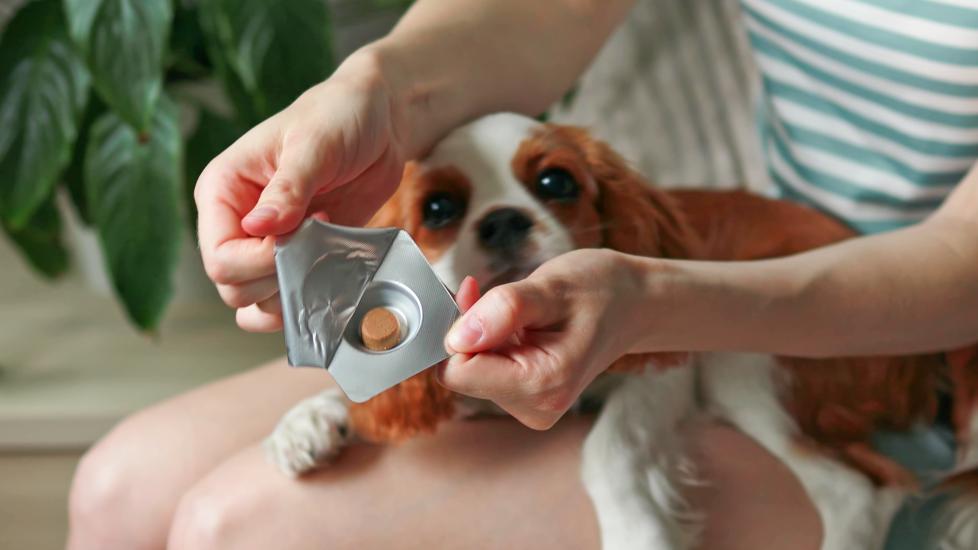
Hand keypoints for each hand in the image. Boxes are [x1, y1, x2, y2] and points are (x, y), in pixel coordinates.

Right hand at [194, 51, 408, 331]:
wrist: (378, 121)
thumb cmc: (338, 115)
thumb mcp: (314, 143)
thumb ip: (289, 187)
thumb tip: (259, 226)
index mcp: (222, 191)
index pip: (219, 257)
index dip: (260, 261)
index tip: (303, 231)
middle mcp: (235, 223)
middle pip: (233, 288)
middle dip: (279, 277)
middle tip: (320, 238)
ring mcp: (265, 244)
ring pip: (257, 303)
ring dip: (296, 292)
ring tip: (327, 252)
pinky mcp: (299, 256)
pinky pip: (290, 299)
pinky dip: (309, 300)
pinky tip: (332, 273)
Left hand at [438, 249, 645, 429]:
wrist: (634, 304)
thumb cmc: (601, 290)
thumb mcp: (553, 286)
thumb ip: (505, 310)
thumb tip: (456, 337)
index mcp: (543, 385)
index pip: (459, 372)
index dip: (458, 330)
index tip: (476, 296)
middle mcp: (535, 407)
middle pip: (463, 373)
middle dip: (471, 331)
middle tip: (502, 298)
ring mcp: (531, 407)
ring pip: (471, 370)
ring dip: (482, 334)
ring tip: (522, 311)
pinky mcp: (527, 399)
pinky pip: (485, 371)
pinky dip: (491, 342)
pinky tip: (520, 324)